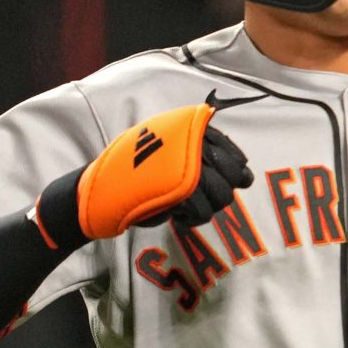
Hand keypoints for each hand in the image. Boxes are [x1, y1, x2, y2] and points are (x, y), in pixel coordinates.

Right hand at [35, 103, 253, 247]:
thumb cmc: (139, 174)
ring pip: (221, 193)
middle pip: (232, 173)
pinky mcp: (177, 188)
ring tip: (194, 208)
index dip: (237, 165)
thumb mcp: (170, 156)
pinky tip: (183, 218)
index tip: (237, 177)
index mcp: (185, 129)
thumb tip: (244, 172)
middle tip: (215, 198)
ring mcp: (183, 164)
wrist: (104, 189)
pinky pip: (203, 209)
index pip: (229, 148)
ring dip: (212, 206)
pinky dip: (196, 218)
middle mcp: (187, 142)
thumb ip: (199, 154)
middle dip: (227, 189)